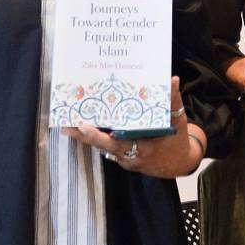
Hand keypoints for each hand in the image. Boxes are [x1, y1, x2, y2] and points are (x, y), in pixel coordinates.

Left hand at [62, 76, 205, 178]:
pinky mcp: (122, 158)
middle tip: (66, 125)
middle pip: (102, 146)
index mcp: (142, 148)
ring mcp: (124, 159)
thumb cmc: (176, 141)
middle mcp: (129, 156)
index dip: (98, 136)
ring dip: (85, 137)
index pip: (115, 142)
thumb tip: (173, 80)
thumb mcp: (178, 122)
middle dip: (83, 136)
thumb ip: (173, 102)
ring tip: (68, 124)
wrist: (177, 164)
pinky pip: (106, 148)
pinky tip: (84, 128)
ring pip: (102, 147)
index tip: (83, 126)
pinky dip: (95, 139)